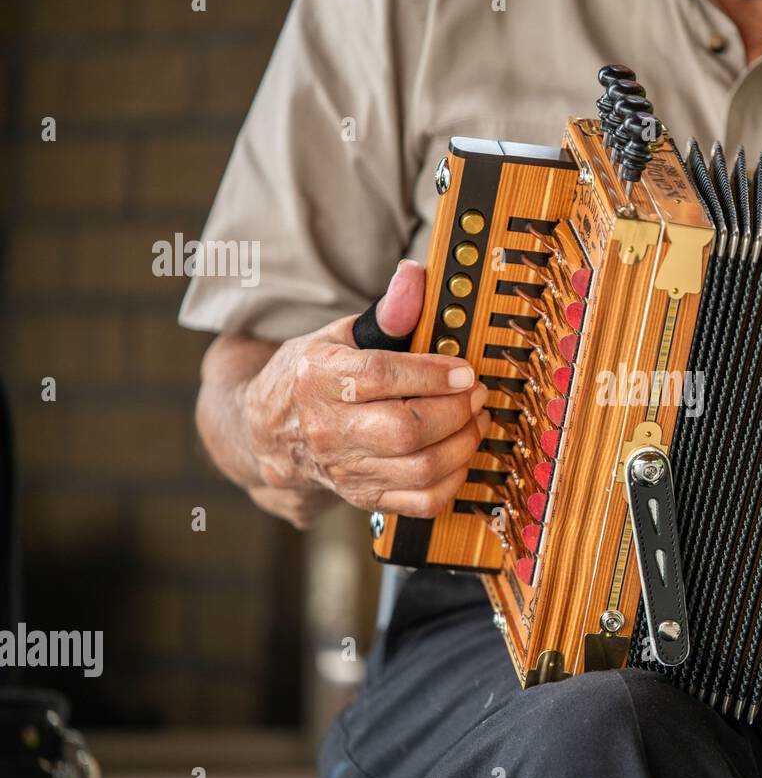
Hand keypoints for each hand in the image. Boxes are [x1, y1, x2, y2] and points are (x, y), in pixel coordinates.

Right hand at [242, 260, 488, 519]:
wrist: (270, 432)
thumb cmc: (314, 376)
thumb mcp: (341, 336)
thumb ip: (386, 312)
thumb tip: (415, 276)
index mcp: (318, 379)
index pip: (382, 377)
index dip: (433, 374)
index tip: (464, 370)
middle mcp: (327, 430)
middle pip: (406, 430)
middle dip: (456, 411)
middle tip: (475, 393)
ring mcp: (344, 470)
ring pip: (420, 468)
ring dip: (463, 443)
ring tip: (475, 418)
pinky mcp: (362, 497)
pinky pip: (422, 501)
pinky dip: (453, 479)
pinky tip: (460, 453)